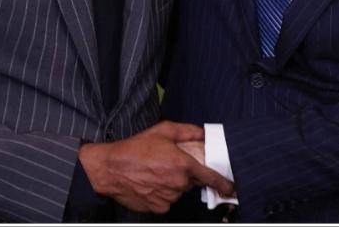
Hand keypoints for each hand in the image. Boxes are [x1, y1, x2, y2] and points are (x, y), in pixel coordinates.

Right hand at [78, 121, 234, 213]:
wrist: (109, 168)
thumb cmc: (133, 149)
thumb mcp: (161, 131)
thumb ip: (186, 131)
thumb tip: (203, 133)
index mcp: (182, 164)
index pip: (211, 178)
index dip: (223, 183)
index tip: (229, 187)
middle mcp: (178, 183)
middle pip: (189, 182)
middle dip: (182, 175)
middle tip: (165, 165)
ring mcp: (168, 197)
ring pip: (177, 192)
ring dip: (170, 184)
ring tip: (152, 173)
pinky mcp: (158, 207)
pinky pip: (166, 201)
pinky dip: (160, 194)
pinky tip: (148, 184)